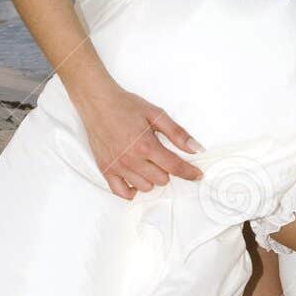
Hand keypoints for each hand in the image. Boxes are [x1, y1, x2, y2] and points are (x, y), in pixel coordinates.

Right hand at [74, 82, 204, 200]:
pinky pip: (122, 193)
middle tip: (160, 155)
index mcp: (146, 145)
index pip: (175, 167)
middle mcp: (131, 159)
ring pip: (145, 187)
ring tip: (147, 162)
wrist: (98, 103)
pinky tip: (136, 178)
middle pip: (161, 180)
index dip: (190, 172)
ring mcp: (117, 167)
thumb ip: (177, 133)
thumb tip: (196, 149)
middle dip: (167, 170)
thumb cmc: (126, 106)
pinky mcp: (105, 169)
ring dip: (151, 178)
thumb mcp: (156, 114)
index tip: (197, 175)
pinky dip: (132, 190)